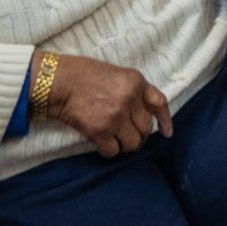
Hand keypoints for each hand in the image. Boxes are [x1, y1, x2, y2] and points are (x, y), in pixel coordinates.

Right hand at [47, 54, 172, 157]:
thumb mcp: (116, 74)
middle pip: (146, 128)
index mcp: (135, 81)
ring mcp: (116, 116)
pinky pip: (113, 151)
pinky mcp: (101, 131)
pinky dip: (109, 151)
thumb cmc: (83, 75)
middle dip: (139, 136)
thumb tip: (145, 114)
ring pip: (132, 143)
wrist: (58, 82)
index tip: (168, 132)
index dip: (165, 120)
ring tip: (115, 140)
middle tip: (128, 136)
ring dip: (125, 146)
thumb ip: (133, 91)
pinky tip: (101, 143)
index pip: (159, 103)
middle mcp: (129, 99)